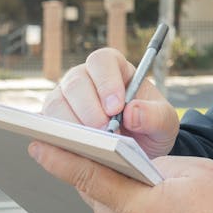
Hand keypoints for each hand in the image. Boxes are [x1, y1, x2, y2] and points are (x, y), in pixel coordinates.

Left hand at [29, 142, 212, 212]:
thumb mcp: (194, 172)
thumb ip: (156, 167)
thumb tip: (139, 169)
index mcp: (138, 206)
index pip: (88, 176)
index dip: (60, 159)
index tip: (38, 145)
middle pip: (100, 201)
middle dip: (103, 182)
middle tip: (111, 165)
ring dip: (126, 208)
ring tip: (154, 200)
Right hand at [42, 47, 179, 157]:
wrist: (139, 150)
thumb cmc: (150, 127)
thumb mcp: (165, 123)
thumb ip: (156, 115)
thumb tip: (132, 112)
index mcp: (114, 68)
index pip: (102, 62)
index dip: (106, 82)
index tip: (116, 107)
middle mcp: (86, 79)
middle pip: (76, 82)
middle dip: (89, 108)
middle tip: (104, 131)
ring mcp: (66, 99)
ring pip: (56, 103)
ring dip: (72, 124)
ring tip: (91, 144)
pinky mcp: (54, 122)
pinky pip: (47, 126)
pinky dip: (57, 138)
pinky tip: (74, 150)